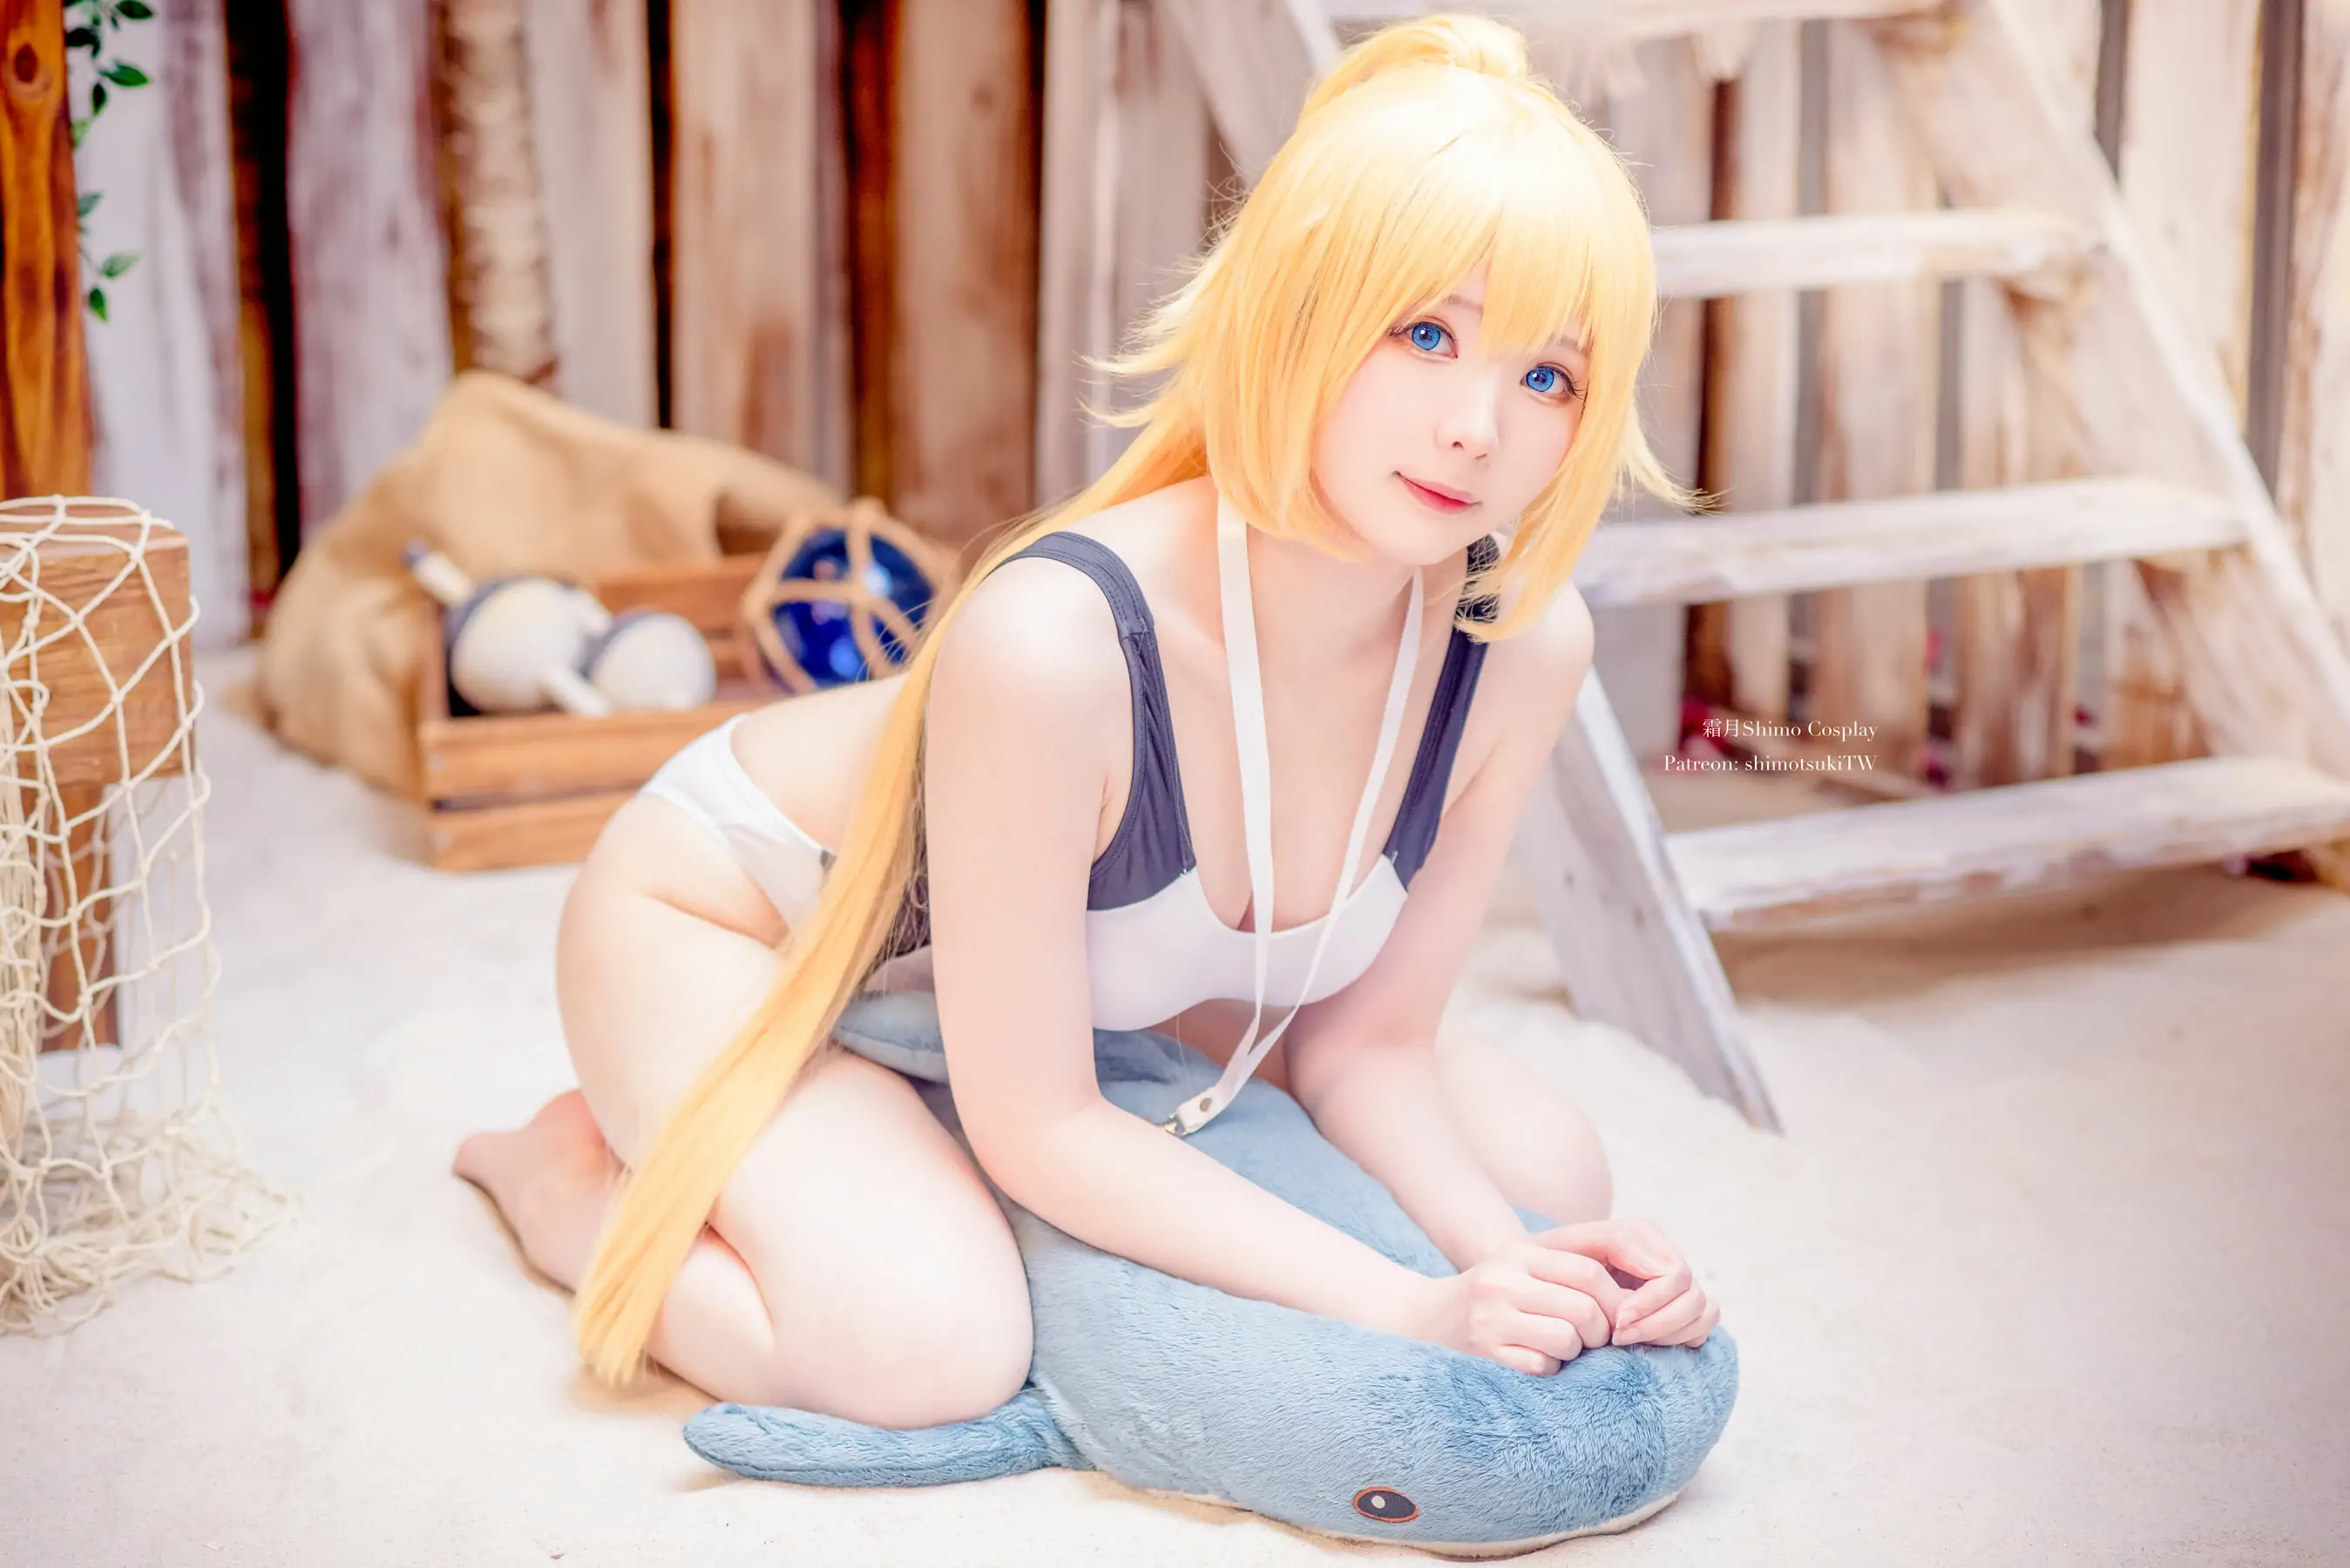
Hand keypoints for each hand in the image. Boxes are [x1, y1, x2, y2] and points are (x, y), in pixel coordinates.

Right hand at [1401, 1240, 1630, 1375]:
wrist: (1426, 1319)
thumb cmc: (1495, 1294)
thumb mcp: (1526, 1263)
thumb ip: (1574, 1263)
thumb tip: (1638, 1288)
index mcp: (1518, 1253)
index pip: (1589, 1271)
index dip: (1616, 1299)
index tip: (1620, 1318)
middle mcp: (1502, 1281)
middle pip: (1584, 1308)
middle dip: (1601, 1331)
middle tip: (1594, 1339)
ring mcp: (1490, 1319)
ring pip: (1567, 1339)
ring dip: (1575, 1351)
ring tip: (1560, 1348)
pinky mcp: (1485, 1355)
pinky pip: (1543, 1367)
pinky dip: (1548, 1368)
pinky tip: (1534, 1360)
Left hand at [1534, 1217, 1719, 1348]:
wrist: (1536, 1270)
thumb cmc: (1545, 1261)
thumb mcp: (1560, 1252)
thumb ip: (1597, 1263)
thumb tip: (1630, 1302)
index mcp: (1639, 1235)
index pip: (1673, 1274)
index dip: (1651, 1303)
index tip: (1618, 1323)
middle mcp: (1662, 1252)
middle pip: (1692, 1295)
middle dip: (1659, 1323)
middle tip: (1619, 1337)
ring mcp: (1674, 1278)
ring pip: (1704, 1309)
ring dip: (1671, 1332)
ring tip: (1630, 1341)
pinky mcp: (1678, 1302)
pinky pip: (1705, 1319)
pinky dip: (1685, 1335)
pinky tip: (1649, 1343)